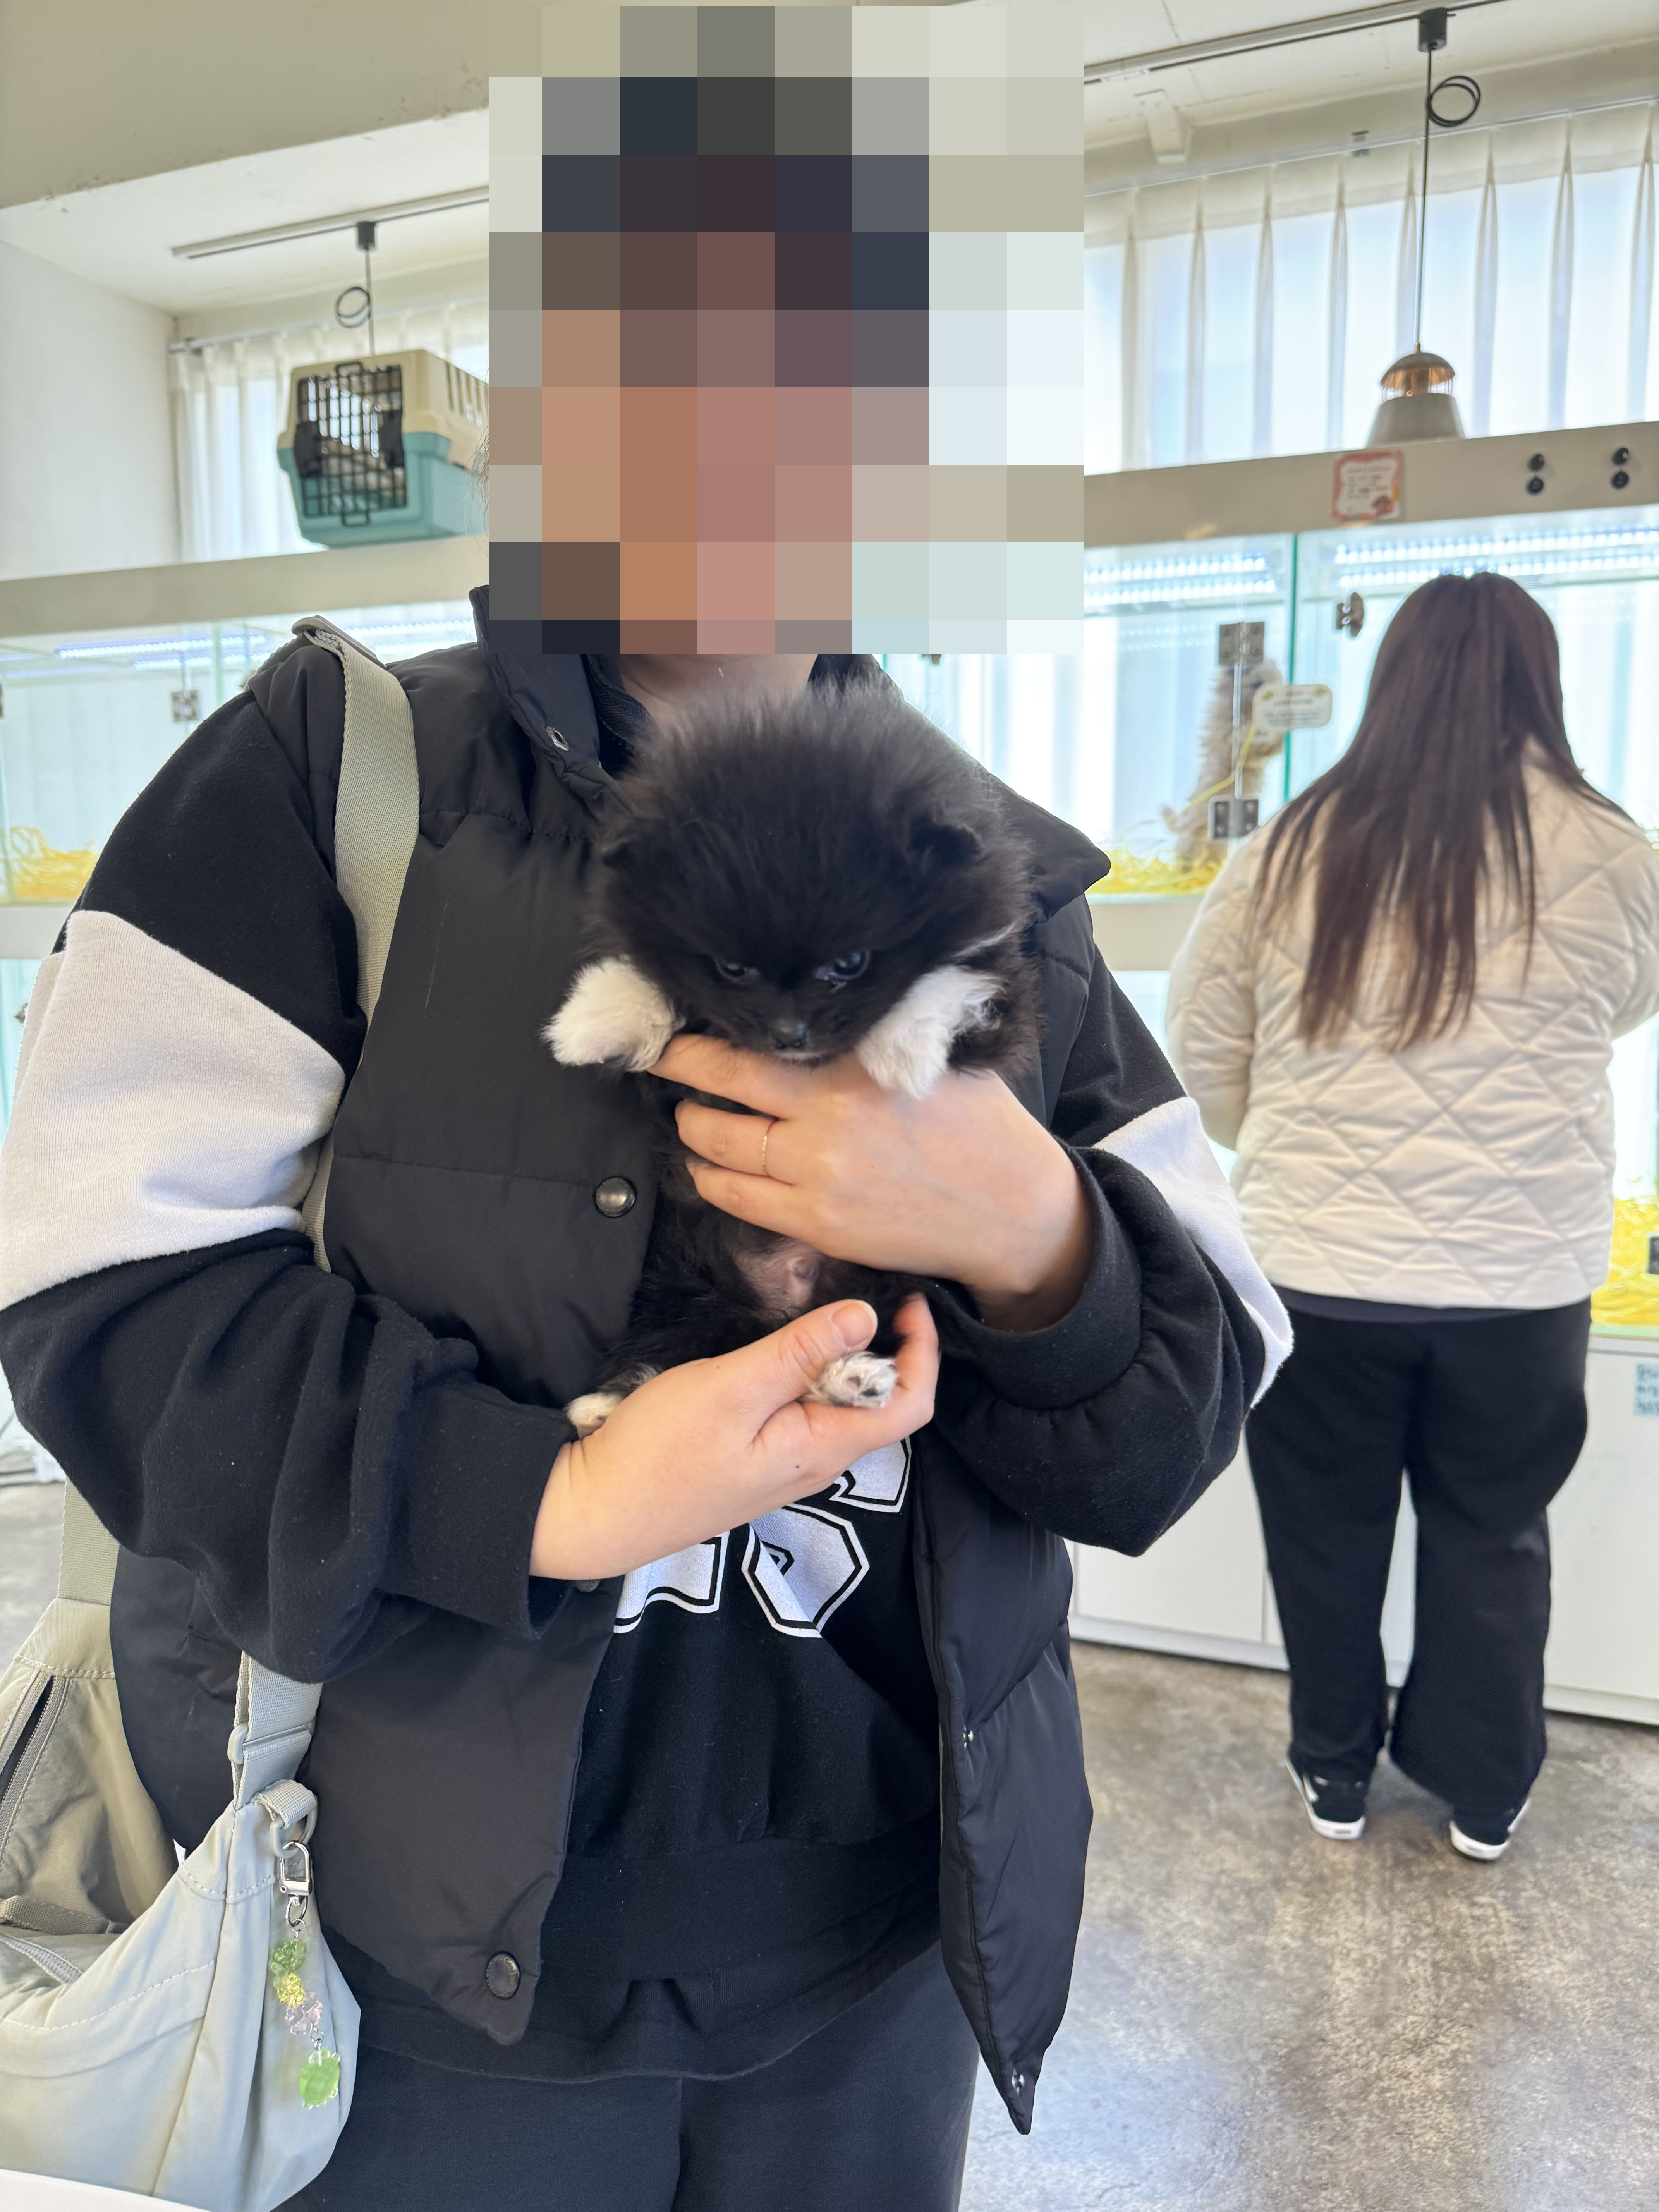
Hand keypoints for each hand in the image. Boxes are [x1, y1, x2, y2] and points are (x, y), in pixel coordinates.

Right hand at [531, 1295, 937, 1580]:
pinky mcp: (756, 1457)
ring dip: (846, 1357)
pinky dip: (810, 1372)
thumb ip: (799, 1353)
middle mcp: (816, 1461)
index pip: (909, 1405)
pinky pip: (804, 1411)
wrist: (595, 1511)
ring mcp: (785, 1462)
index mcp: (823, 1447)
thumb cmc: (658, 1453)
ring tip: (828, 1305)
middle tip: (868, 1287)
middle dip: (888, 1346)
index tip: (909, 1300)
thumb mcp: (731, 1388)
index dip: (922, 1351)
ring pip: (840, 1406)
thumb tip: (865, 1316)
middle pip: (880, 1404)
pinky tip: (784, 1345)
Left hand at [652, 1035, 1094, 1332]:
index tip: (672, 1029)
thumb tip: (827, 997)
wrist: (1011, 1210)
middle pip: (719, 1094)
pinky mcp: (818, 1224)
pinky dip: (713, 1180)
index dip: (698, 1041)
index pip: (749, 1047)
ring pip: (720, 1151)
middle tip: (664, 1064)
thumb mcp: (935, 1054)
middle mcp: (825, 1120)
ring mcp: (817, 1177)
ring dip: (693, 1132)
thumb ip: (879, 1028)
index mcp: (852, 1068)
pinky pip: (740, 1201)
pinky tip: (708, 1168)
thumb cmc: (979, 1124)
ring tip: (689, 1119)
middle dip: (681, 1078)